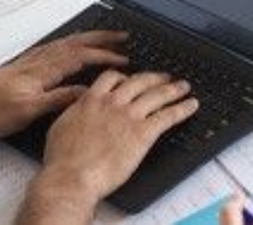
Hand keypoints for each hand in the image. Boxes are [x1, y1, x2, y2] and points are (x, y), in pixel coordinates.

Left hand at [0, 30, 128, 137]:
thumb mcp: (28, 110)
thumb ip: (58, 98)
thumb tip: (86, 91)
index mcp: (43, 69)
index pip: (81, 56)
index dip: (104, 56)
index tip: (123, 58)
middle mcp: (39, 60)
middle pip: (76, 42)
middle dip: (101, 37)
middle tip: (122, 35)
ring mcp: (32, 60)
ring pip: (67, 43)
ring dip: (88, 38)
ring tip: (105, 37)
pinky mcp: (25, 65)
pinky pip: (55, 47)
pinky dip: (71, 43)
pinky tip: (72, 46)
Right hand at [38, 69, 197, 203]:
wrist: (72, 176)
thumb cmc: (63, 159)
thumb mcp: (61, 126)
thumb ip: (74, 113)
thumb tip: (76, 110)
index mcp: (91, 100)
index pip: (112, 78)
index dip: (125, 76)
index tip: (130, 78)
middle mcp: (112, 103)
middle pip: (139, 81)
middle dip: (154, 77)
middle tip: (164, 77)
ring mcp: (129, 116)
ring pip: (157, 94)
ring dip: (174, 89)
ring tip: (183, 86)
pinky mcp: (143, 133)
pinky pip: (168, 115)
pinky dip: (182, 109)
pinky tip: (191, 106)